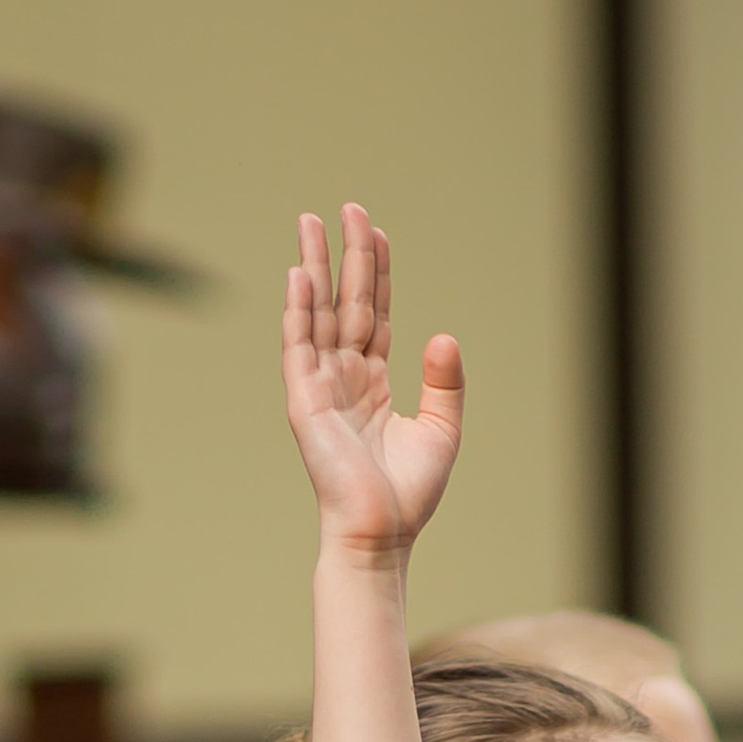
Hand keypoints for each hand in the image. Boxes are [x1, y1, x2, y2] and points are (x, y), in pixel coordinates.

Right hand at [283, 201, 463, 556]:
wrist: (380, 534)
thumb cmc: (409, 495)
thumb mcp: (442, 431)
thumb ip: (444, 383)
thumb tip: (445, 335)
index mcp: (374, 382)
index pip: (375, 314)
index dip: (377, 273)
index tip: (376, 232)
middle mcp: (345, 377)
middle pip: (346, 302)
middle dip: (346, 255)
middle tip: (346, 207)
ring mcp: (322, 387)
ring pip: (318, 313)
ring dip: (314, 267)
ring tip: (310, 222)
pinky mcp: (306, 403)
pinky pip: (299, 346)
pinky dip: (298, 310)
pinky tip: (300, 274)